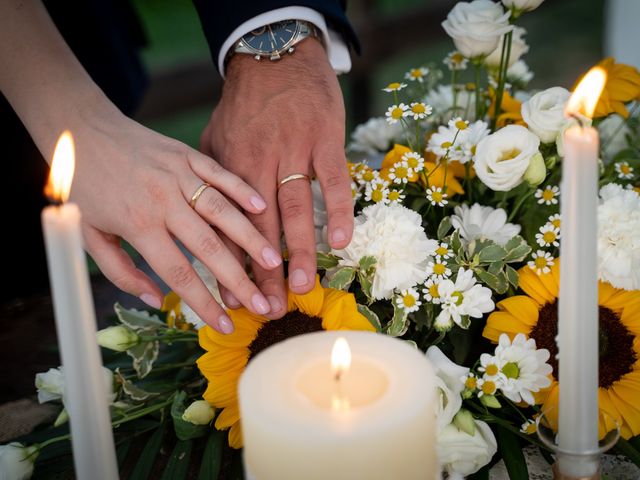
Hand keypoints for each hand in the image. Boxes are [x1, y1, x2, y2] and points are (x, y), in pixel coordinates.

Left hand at [70, 105, 281, 332]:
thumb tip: (156, 300)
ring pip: (222, 211)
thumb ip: (122, 272)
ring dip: (250, 238)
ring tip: (272, 261)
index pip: (178, 273)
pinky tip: (262, 208)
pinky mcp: (187, 155)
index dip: (203, 303)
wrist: (79, 130)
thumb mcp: (90, 235)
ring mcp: (178, 175)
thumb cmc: (84, 187)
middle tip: (262, 304)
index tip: (225, 326)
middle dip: (238, 279)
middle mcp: (163, 200)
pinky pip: (220, 175)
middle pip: (208, 246)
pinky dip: (242, 191)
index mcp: (138, 224)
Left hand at [200, 39, 353, 317]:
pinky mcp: (324, 139)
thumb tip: (202, 223)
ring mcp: (293, 151)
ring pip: (295, 208)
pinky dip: (338, 210)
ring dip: (300, 250)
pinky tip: (341, 242)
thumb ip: (208, 182)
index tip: (234, 300)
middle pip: (260, 227)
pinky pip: (333, 180)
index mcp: (227, 169)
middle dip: (265, 271)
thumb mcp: (210, 140)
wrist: (272, 56)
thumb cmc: (241, 106)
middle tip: (270, 308)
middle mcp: (258, 163)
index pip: (227, 226)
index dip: (231, 265)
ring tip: (302, 286)